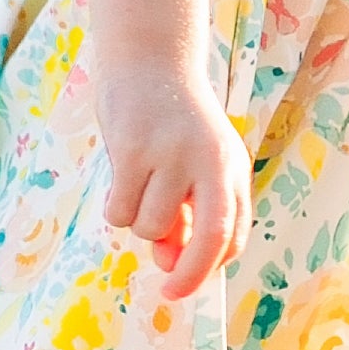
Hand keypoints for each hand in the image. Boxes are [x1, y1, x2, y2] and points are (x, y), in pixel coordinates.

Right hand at [94, 66, 251, 299]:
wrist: (149, 59)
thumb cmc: (172, 123)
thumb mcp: (196, 164)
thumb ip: (190, 212)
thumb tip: (170, 262)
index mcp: (230, 165)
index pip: (232, 232)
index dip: (212, 267)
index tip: (190, 287)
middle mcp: (210, 159)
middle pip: (208, 237)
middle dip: (188, 274)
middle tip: (170, 290)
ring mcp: (172, 153)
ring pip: (151, 226)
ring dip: (140, 223)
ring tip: (140, 185)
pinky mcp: (133, 148)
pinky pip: (119, 211)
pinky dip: (116, 207)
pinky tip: (122, 176)